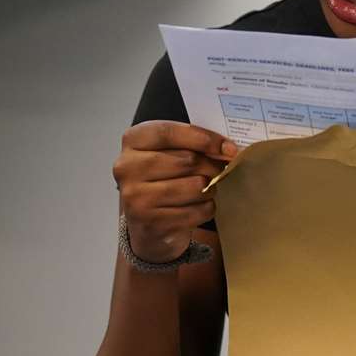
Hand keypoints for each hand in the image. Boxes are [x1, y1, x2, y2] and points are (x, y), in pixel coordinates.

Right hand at [113, 121, 238, 263]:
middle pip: (186, 160)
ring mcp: (136, 197)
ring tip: (206, 188)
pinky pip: (196, 211)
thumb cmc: (161, 177)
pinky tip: (200, 205)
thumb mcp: (168, 151)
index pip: (169, 133)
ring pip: (195, 186)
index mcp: (132, 141)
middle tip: (220, 170)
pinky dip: (206, 208)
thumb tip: (228, 149)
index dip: (203, 138)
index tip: (228, 147)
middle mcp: (127, 168)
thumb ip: (191, 143)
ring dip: (210, 188)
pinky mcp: (151, 222)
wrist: (145, 220)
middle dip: (212, 165)